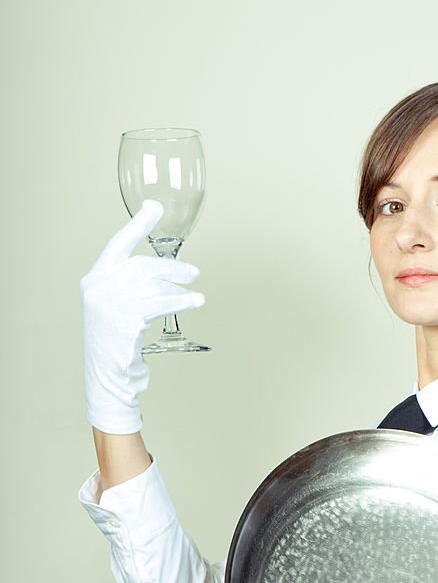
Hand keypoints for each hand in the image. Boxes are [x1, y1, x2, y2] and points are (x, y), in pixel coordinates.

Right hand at [81, 200, 204, 433]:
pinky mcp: (127, 319)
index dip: (138, 225)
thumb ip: (129, 285)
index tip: (154, 207)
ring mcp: (111, 303)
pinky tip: (194, 302)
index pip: (117, 244)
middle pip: (144, 265)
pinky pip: (162, 303)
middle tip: (194, 273)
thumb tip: (166, 269)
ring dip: (181, 288)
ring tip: (197, 294)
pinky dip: (182, 301)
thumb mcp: (115, 307)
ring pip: (155, 285)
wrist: (108, 376)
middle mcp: (99, 287)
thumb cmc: (117, 341)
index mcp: (94, 279)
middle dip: (173, 268)